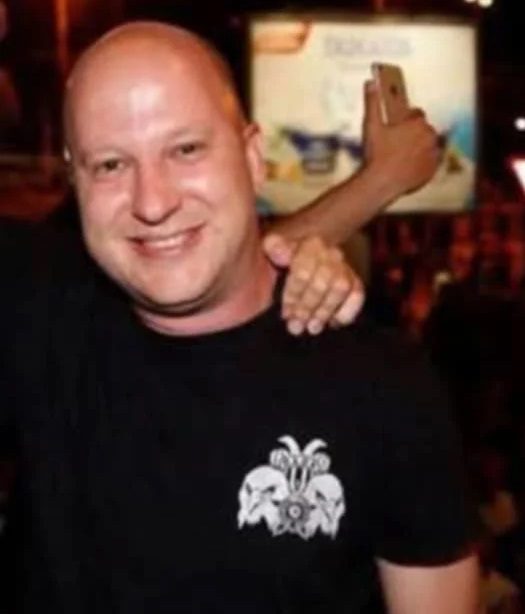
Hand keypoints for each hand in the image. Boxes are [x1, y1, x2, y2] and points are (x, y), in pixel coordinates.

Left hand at [263, 234, 364, 335]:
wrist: (308, 250)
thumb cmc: (286, 254)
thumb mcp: (273, 245)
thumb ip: (274, 246)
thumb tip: (279, 253)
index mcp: (310, 245)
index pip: (303, 272)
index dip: (293, 296)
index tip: (285, 313)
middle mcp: (331, 254)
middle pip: (322, 283)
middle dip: (307, 308)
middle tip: (296, 326)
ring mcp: (345, 267)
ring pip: (340, 289)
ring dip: (325, 312)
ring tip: (312, 328)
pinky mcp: (355, 281)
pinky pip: (357, 296)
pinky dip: (347, 312)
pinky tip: (332, 324)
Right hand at [362, 80, 440, 202]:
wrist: (381, 183)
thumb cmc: (376, 154)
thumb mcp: (371, 126)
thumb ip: (372, 102)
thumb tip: (370, 83)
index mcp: (418, 123)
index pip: (417, 115)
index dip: (406, 120)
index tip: (398, 128)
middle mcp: (430, 137)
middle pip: (424, 130)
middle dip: (414, 135)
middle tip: (397, 145)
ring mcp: (433, 155)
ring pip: (428, 147)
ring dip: (419, 148)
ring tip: (402, 157)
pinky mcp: (432, 170)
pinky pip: (429, 163)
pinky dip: (422, 164)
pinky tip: (408, 167)